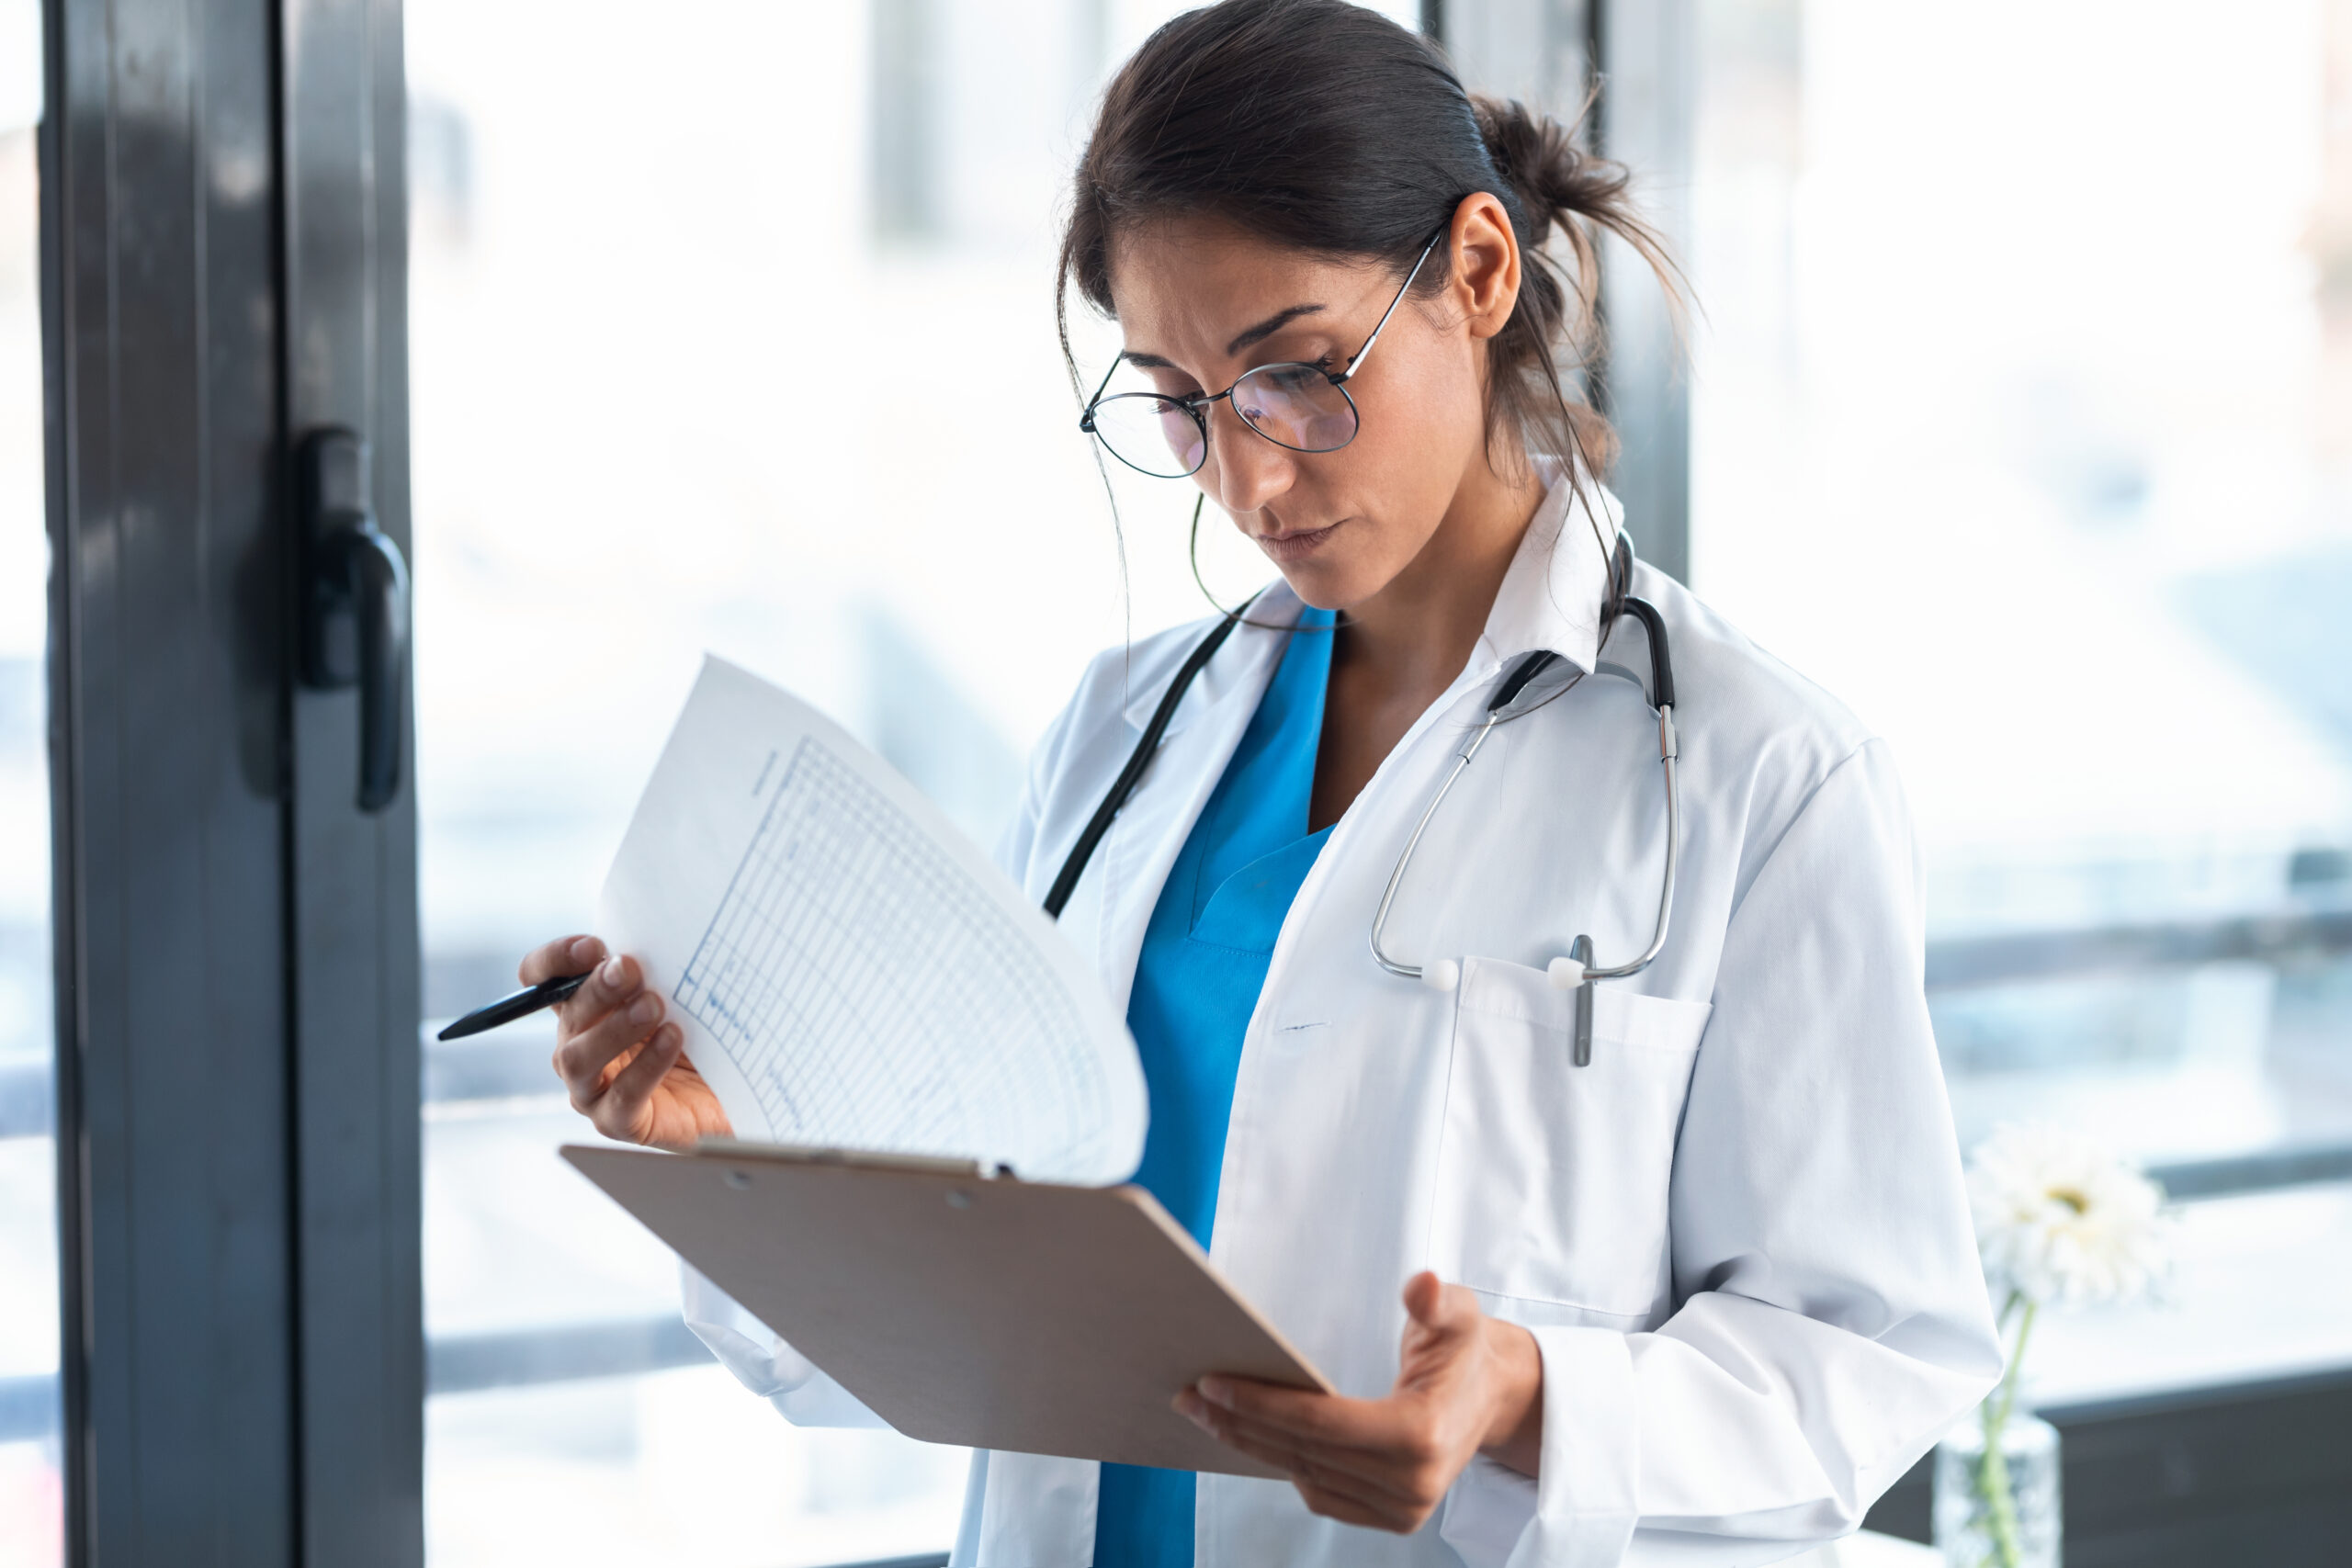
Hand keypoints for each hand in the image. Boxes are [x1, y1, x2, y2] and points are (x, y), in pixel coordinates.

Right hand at [530, 934, 732, 1151]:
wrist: (737, 1089)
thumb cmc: (702, 1034)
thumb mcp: (680, 991)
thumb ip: (658, 966)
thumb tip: (660, 932)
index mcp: (585, 1008)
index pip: (543, 977)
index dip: (556, 959)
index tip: (593, 946)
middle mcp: (579, 1046)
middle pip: (568, 1014)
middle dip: (596, 988)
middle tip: (629, 969)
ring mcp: (593, 1088)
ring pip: (579, 1058)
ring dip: (614, 1028)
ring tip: (654, 1006)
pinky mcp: (620, 1122)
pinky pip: (622, 1097)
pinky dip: (646, 1066)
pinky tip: (672, 1041)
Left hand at [1175, 1271, 1541, 1532]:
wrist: (1492, 1398)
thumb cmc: (1464, 1349)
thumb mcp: (1459, 1312)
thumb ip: (1436, 1300)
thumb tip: (1421, 1285)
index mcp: (1422, 1435)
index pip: (1321, 1423)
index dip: (1262, 1403)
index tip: (1210, 1381)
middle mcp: (1412, 1485)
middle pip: (1304, 1454)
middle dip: (1239, 1423)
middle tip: (1188, 1394)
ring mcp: (1402, 1509)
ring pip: (1304, 1476)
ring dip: (1250, 1446)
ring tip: (1206, 1413)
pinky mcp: (1392, 1519)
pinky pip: (1320, 1494)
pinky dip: (1281, 1464)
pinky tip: (1249, 1436)